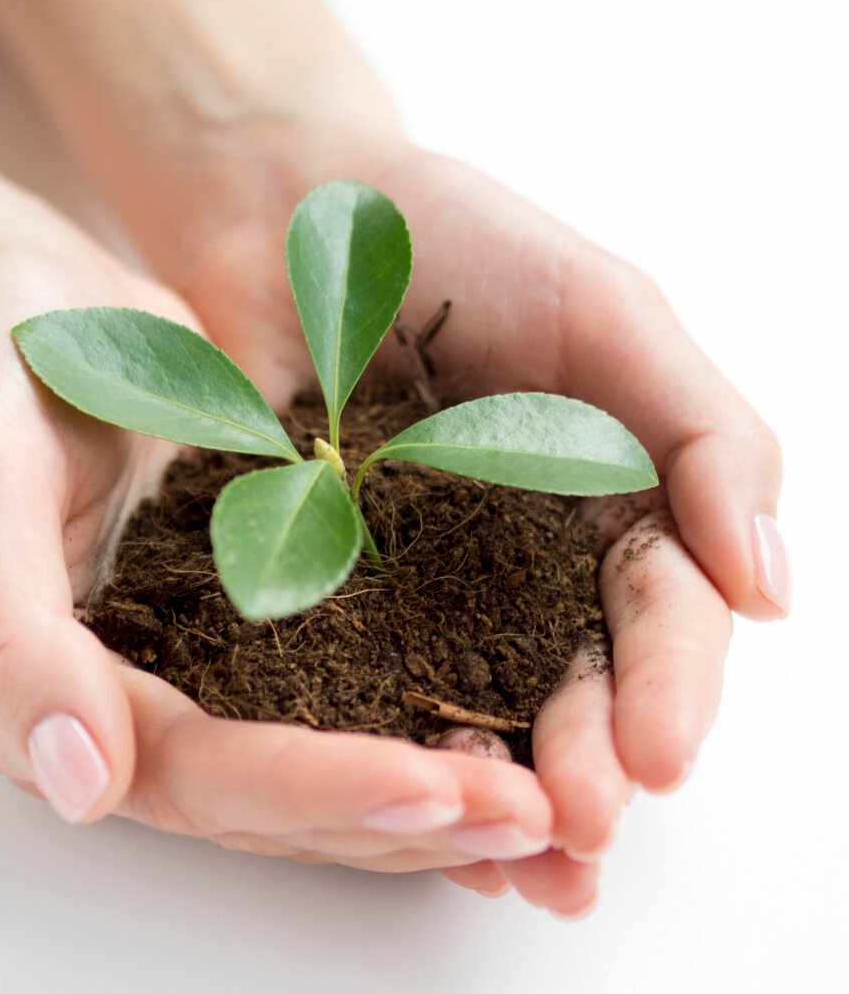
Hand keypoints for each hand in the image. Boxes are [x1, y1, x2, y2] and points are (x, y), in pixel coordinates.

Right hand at [0, 199, 564, 881]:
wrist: (37, 303)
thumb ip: (5, 636)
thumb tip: (79, 785)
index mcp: (37, 695)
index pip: (188, 773)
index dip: (310, 790)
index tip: (433, 786)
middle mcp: (121, 706)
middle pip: (268, 799)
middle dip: (396, 812)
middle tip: (530, 820)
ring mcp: (189, 669)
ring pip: (314, 768)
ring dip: (424, 793)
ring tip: (540, 801)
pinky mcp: (247, 622)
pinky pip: (338, 692)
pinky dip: (415, 721)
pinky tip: (503, 729)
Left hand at [108, 134, 785, 911]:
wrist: (296, 216)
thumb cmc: (461, 240)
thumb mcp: (606, 311)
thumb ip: (700, 434)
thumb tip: (770, 587)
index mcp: (607, 500)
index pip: (659, 612)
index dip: (669, 687)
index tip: (658, 757)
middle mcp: (520, 558)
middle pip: (571, 678)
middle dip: (585, 755)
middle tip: (578, 824)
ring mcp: (418, 577)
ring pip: (472, 697)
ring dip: (497, 779)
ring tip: (508, 849)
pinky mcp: (320, 578)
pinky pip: (351, 669)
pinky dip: (378, 733)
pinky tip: (394, 796)